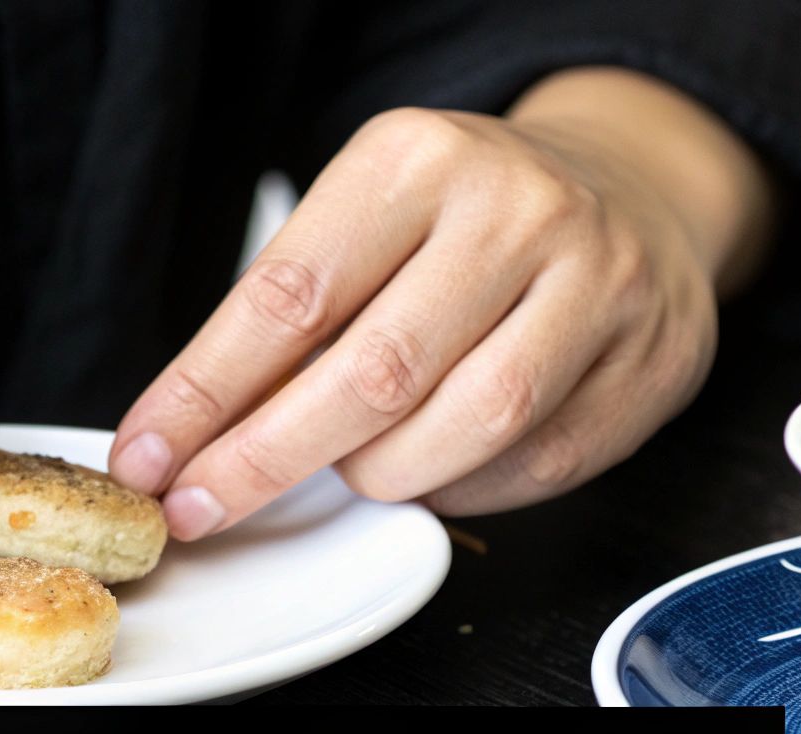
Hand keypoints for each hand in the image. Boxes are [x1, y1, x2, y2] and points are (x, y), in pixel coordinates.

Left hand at [110, 68, 772, 537]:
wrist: (634, 191)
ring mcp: (598, 286)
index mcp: (418, 161)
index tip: (151, 457)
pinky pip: (534, 465)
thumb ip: (293, 314)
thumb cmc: (470, 218)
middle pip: (372, 375)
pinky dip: (464, 490)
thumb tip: (190, 435)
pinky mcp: (649, 363)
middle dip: (267, 460)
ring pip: (463, 429)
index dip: (206, 395)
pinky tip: (433, 470)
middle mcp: (517, 211)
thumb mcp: (369, 218)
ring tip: (348, 467)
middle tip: (204, 506)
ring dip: (380, 476)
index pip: (289, 296)